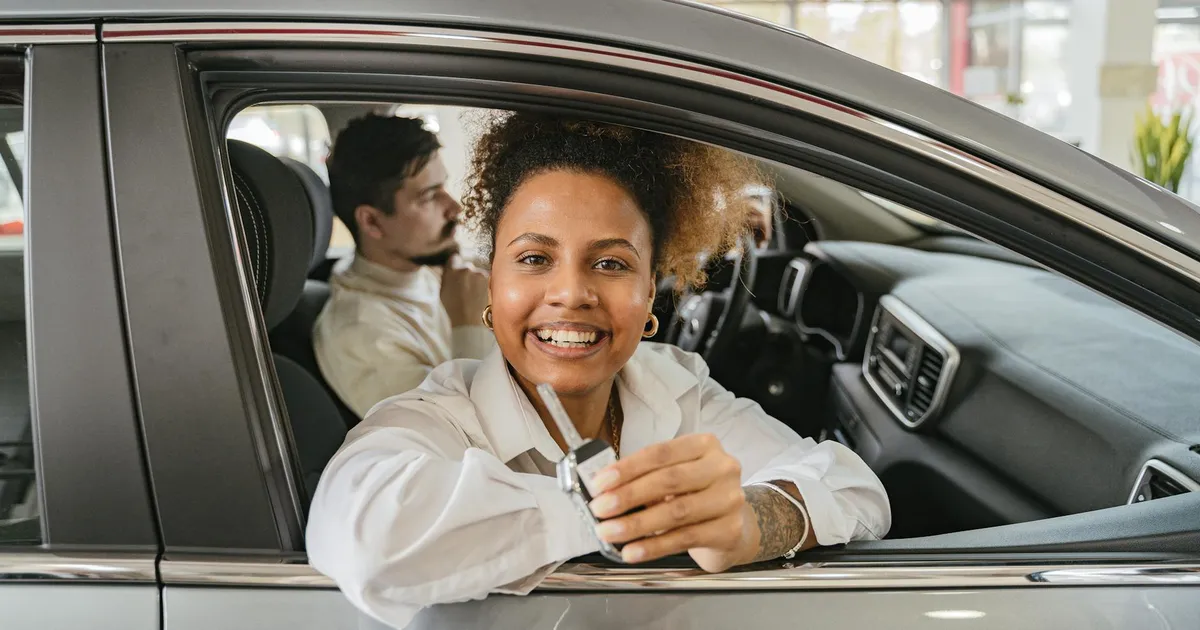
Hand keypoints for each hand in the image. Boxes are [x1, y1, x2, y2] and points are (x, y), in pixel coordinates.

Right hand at [440, 257, 489, 327]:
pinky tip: (479, 293)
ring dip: (475, 278)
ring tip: (472, 292)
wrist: (467, 320)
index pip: (454, 258)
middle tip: (464, 285)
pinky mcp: (488, 279)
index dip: (455, 264)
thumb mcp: (443, 290)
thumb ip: (447, 277)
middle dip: (465, 273)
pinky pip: (484, 277)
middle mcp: (466, 267)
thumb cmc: (451, 308)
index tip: (455, 270)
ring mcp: (478, 272)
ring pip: (476, 271)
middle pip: (466, 265)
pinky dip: (482, 283)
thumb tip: (450, 271)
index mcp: (451, 269)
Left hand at [587, 433, 756, 572]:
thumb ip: (647, 478)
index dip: (627, 468)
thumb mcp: (676, 477)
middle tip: (599, 509)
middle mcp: (722, 468)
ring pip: (676, 511)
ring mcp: (729, 500)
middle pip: (669, 480)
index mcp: (705, 445)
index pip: (660, 453)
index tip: (599, 483)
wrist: (733, 527)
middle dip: (628, 495)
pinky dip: (653, 546)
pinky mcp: (728, 530)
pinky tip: (632, 551)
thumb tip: (605, 491)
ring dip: (636, 524)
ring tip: (609, 532)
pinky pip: (683, 538)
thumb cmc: (696, 495)